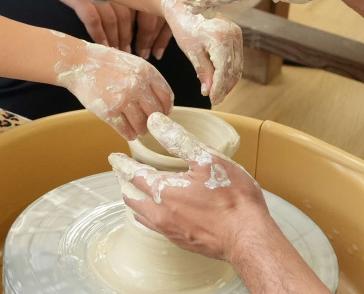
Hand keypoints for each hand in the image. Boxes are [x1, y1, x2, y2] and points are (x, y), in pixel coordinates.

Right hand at [53, 0, 135, 52]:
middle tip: (129, 52)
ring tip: (117, 52)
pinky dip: (99, 34)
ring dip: (115, 38)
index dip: (142, 27)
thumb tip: (134, 20)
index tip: (143, 42)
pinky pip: (93, 19)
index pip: (139, 5)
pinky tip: (102, 45)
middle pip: (126, 14)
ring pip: (112, 18)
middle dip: (128, 36)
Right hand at [54, 35, 173, 139]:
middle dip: (154, 122)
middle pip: (157, 114)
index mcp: (147, 71)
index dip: (166, 108)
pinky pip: (127, 131)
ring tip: (137, 129)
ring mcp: (123, 99)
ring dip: (141, 130)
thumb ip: (148, 79)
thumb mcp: (133, 63)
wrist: (79, 63)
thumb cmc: (105, 63)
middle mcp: (138, 85)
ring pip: (143, 126)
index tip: (162, 113)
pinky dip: (129, 134)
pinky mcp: (109, 112)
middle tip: (149, 124)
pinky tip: (127, 131)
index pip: (167, 97)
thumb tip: (162, 102)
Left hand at [108, 112, 268, 261]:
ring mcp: (171, 231)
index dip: (122, 165)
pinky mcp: (182, 242)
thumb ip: (178, 139)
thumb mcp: (206, 159)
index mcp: (164, 191)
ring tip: (136, 192)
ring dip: (136, 201)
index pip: (134, 175)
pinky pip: (156, 227)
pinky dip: (150, 216)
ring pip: (143, 215)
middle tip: (122, 174)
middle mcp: (161, 214)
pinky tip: (159, 213)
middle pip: (133, 198)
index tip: (114, 158)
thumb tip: (154, 121)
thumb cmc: (233, 198)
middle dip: (125, 183)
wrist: (249, 238)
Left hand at [162, 0, 242, 103]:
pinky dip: (229, 70)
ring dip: (228, 81)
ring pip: (237, 65)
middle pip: (234, 70)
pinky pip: (236, 57)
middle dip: (225, 87)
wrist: (185, 7)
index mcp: (222, 39)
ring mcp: (237, 34)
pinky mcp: (236, 34)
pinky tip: (220, 79)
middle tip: (215, 99)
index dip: (219, 88)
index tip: (212, 99)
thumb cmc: (184, 26)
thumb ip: (203, 71)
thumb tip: (209, 91)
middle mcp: (234, 36)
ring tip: (217, 93)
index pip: (224, 71)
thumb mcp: (192, 52)